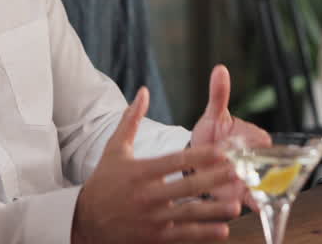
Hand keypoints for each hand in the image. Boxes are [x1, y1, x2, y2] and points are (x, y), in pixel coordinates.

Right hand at [72, 88, 241, 243]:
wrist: (83, 221)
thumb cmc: (103, 182)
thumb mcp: (114, 149)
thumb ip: (131, 120)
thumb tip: (143, 91)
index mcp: (140, 172)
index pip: (175, 161)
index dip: (199, 157)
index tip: (221, 151)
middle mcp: (147, 196)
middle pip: (187, 187)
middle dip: (214, 179)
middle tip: (238, 173)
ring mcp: (151, 219)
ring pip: (188, 214)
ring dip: (214, 210)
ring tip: (236, 205)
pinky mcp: (153, 238)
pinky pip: (182, 236)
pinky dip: (202, 234)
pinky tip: (222, 230)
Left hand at [190, 65, 270, 210]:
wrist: (197, 161)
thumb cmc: (210, 135)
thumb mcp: (213, 115)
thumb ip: (219, 95)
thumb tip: (220, 69)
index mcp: (254, 137)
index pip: (261, 140)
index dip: (253, 143)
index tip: (241, 145)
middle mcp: (257, 159)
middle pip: (265, 165)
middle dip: (255, 168)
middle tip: (242, 169)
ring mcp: (251, 178)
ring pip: (262, 184)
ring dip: (257, 188)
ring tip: (247, 191)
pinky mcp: (242, 196)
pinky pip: (254, 201)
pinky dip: (257, 205)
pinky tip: (255, 208)